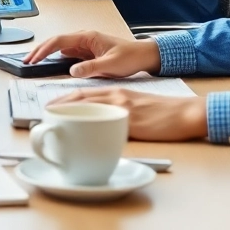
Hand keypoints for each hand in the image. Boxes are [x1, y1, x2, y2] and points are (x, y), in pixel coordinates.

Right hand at [23, 30, 160, 77]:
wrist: (144, 56)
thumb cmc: (131, 56)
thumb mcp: (112, 64)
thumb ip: (91, 67)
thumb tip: (72, 70)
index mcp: (88, 37)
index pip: (59, 40)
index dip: (44, 49)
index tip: (33, 58)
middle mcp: (84, 39)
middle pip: (55, 42)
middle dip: (39, 50)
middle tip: (26, 61)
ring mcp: (84, 46)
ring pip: (59, 48)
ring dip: (46, 54)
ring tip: (33, 63)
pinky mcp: (86, 53)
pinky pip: (67, 54)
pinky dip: (55, 59)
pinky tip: (49, 65)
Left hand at [47, 89, 207, 141]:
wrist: (186, 113)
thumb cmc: (163, 112)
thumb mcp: (135, 105)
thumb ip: (115, 110)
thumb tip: (97, 124)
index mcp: (116, 92)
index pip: (83, 93)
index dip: (63, 99)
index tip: (49, 107)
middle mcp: (116, 97)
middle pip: (80, 98)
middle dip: (59, 106)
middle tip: (43, 115)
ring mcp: (123, 110)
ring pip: (89, 108)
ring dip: (69, 115)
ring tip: (54, 123)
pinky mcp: (132, 123)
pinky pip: (107, 126)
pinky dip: (91, 129)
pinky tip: (81, 136)